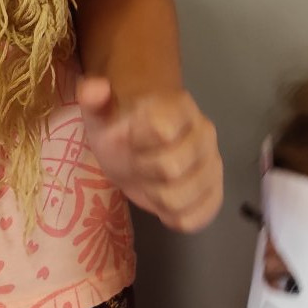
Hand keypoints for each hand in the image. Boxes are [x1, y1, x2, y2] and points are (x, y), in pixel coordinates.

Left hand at [77, 81, 221, 231]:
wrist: (142, 146)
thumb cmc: (122, 128)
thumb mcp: (101, 113)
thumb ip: (93, 99)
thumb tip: (93, 88)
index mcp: (179, 107)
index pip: (163, 129)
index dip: (138, 140)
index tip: (131, 138)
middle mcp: (205, 134)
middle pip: (171, 168)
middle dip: (144, 170)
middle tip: (139, 162)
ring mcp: (213, 165)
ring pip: (180, 200)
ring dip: (155, 196)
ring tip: (151, 180)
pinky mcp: (214, 194)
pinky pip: (193, 219)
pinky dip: (171, 216)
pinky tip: (163, 200)